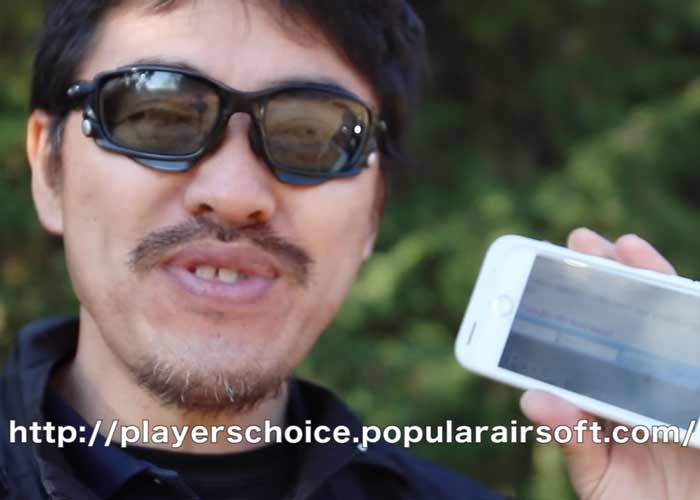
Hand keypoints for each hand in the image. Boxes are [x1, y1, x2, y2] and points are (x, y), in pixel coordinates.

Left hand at [520, 227, 699, 499]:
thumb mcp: (600, 478)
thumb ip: (572, 438)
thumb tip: (533, 398)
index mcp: (604, 396)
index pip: (583, 342)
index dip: (565, 307)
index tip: (539, 270)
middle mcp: (641, 379)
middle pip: (624, 319)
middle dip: (604, 276)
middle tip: (581, 241)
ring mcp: (679, 378)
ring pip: (665, 320)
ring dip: (649, 280)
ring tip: (626, 247)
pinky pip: (699, 336)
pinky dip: (693, 309)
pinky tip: (686, 293)